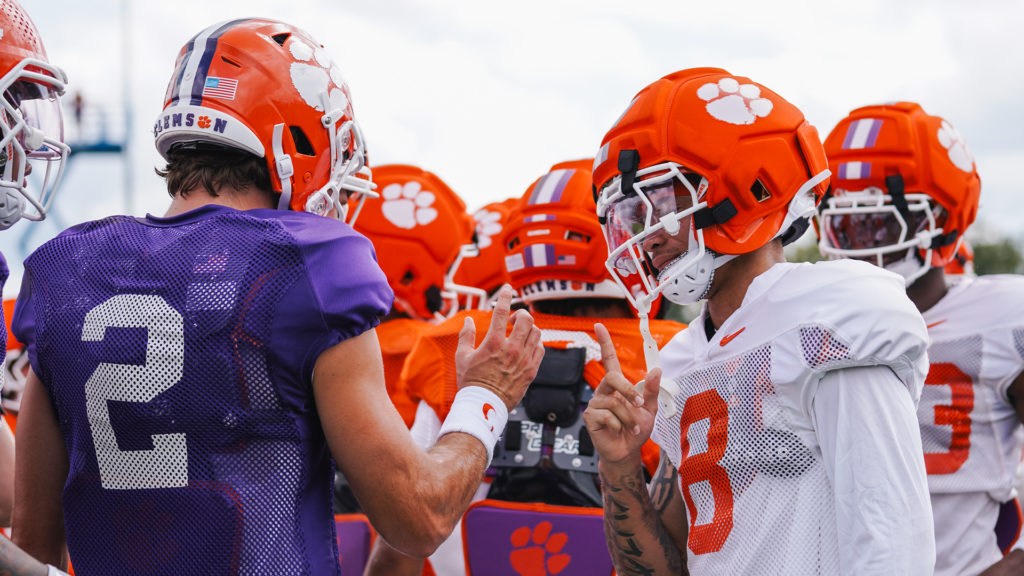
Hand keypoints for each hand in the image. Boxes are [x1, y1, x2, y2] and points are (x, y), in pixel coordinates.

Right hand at [455, 285, 544, 410]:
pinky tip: (527, 345)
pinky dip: (536, 342)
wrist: (484, 407)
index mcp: (493, 343)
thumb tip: (469, 320)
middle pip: (526, 319)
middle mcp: (511, 349)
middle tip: (513, 318)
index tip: (507, 288)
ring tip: (519, 332)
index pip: (501, 311)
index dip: (505, 295)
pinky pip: (541, 348)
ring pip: (537, 332)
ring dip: (529, 328)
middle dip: (520, 313)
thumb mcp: (461, 357)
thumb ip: (466, 336)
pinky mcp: (532, 371)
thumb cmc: (471, 383)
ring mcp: (524, 360)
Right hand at [583, 323, 661, 466]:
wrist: (627, 451)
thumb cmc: (636, 429)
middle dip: (628, 391)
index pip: (609, 359)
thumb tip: (656, 370)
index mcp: (617, 386)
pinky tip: (618, 431)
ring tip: (631, 427)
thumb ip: (652, 390)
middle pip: (612, 377)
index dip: (604, 342)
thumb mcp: (650, 409)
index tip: (599, 325)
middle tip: (639, 405)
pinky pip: (607, 415)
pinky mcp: (590, 417)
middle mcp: (604, 391)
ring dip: (628, 417)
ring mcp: (595, 403)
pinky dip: (619, 425)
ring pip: (614, 402)